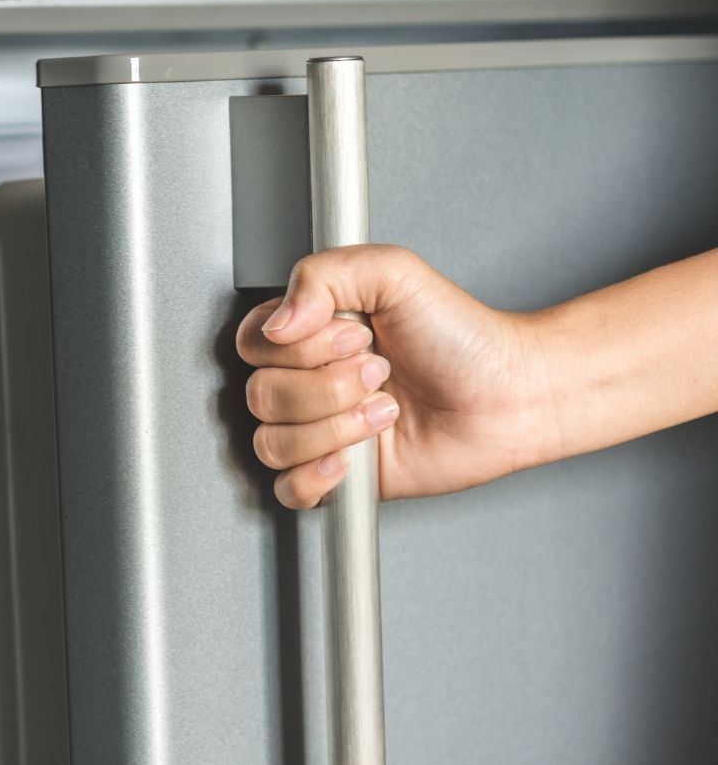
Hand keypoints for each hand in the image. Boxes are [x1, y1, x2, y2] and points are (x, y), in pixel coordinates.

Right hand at [236, 245, 556, 508]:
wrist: (509, 396)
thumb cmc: (463, 338)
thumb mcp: (394, 274)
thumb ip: (323, 275)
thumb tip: (277, 323)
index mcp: (308, 332)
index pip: (254, 343)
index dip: (299, 346)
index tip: (354, 336)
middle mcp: (307, 380)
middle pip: (260, 395)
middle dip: (328, 387)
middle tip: (379, 373)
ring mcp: (318, 430)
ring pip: (271, 443)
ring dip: (334, 429)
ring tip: (383, 412)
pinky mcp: (337, 476)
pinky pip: (287, 490)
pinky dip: (314, 477)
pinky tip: (352, 458)